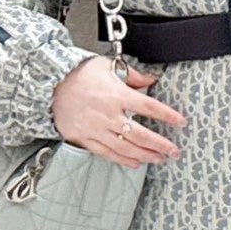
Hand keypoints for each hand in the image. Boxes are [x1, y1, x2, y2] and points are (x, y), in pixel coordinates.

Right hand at [52, 54, 185, 168]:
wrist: (50, 85)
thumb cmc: (78, 74)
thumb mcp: (107, 66)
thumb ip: (132, 75)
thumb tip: (151, 79)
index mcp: (116, 94)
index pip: (148, 107)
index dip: (167, 115)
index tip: (180, 121)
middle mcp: (107, 114)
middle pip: (140, 134)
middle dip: (160, 144)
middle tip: (174, 150)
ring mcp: (96, 129)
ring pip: (126, 148)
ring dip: (146, 155)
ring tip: (159, 158)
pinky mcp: (85, 138)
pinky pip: (107, 153)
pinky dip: (123, 160)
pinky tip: (136, 163)